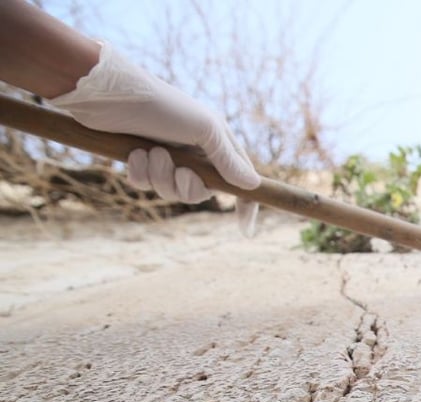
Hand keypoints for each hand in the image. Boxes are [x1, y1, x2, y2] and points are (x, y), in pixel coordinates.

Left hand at [50, 42, 259, 233]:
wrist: (107, 92)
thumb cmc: (161, 105)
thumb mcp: (204, 129)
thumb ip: (228, 159)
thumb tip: (252, 185)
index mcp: (215, 142)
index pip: (239, 179)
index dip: (245, 204)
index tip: (245, 230)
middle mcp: (194, 152)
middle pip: (201, 192)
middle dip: (187, 186)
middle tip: (179, 171)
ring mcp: (166, 158)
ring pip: (170, 191)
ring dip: (160, 176)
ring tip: (149, 153)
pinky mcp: (140, 161)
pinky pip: (145, 186)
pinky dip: (139, 173)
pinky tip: (132, 154)